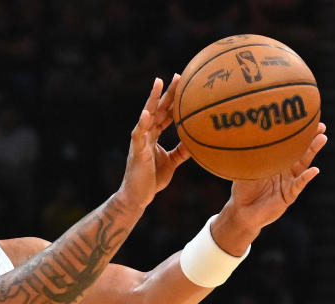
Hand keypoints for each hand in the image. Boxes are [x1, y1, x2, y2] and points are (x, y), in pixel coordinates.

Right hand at [117, 75, 190, 210]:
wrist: (138, 196)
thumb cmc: (152, 180)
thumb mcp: (172, 162)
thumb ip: (182, 150)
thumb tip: (197, 141)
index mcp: (153, 136)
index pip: (165, 114)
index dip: (173, 100)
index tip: (183, 84)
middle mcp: (146, 134)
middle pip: (158, 109)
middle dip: (167, 93)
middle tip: (178, 76)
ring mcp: (140, 141)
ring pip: (147, 116)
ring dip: (153, 99)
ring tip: (158, 83)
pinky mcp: (136, 150)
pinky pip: (139, 134)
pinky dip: (142, 123)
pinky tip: (147, 112)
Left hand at [227, 123, 326, 230]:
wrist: (242, 211)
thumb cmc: (242, 190)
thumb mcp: (244, 170)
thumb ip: (247, 157)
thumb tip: (242, 138)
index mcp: (276, 163)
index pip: (289, 147)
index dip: (297, 135)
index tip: (306, 120)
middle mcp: (286, 171)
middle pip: (301, 153)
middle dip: (311, 139)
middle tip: (320, 126)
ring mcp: (289, 182)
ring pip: (303, 165)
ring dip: (312, 152)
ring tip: (322, 139)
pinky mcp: (289, 195)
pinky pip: (299, 185)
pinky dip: (306, 178)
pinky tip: (314, 170)